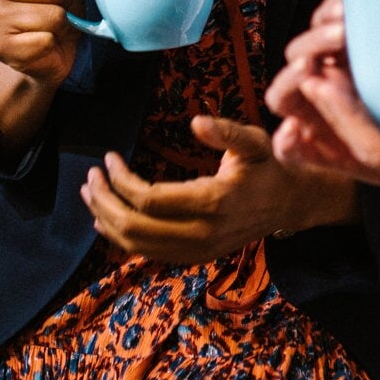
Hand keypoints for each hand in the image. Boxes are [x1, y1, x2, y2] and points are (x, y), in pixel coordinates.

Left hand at [80, 116, 357, 263]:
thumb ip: (226, 132)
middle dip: (105, 201)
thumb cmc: (267, 166)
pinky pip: (148, 253)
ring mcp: (196, 250)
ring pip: (136, 245)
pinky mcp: (193, 257)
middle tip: (91, 176)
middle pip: (134, 227)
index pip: (149, 199)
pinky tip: (106, 220)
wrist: (287, 204)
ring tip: (91, 193)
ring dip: (106, 220)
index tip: (109, 157)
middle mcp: (201, 233)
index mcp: (212, 202)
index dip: (121, 180)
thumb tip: (196, 121)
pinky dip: (122, 238)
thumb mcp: (253, 141)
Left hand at [266, 0, 379, 209]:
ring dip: (327, 118)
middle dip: (319, 121)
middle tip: (293, 84)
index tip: (317, 80)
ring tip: (298, 87)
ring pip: (361, 145)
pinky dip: (353, 110)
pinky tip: (335, 82)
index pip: (374, 152)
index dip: (339, 116)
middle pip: (355, 155)